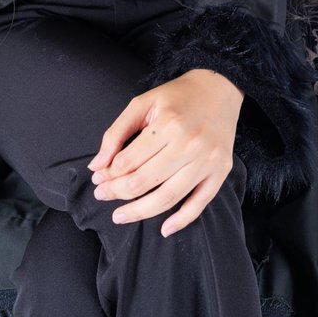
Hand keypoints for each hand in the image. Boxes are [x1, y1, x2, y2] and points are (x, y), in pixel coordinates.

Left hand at [87, 69, 243, 235]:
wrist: (219, 88)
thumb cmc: (177, 96)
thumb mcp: (142, 103)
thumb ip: (116, 132)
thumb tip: (96, 166)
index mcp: (168, 124)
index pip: (128, 161)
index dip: (108, 174)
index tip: (98, 178)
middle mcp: (189, 143)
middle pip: (145, 181)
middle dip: (117, 192)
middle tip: (103, 195)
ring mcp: (207, 160)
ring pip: (168, 197)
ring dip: (139, 212)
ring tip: (120, 216)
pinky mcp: (221, 171)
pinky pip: (200, 203)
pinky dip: (182, 220)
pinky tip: (164, 229)